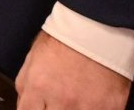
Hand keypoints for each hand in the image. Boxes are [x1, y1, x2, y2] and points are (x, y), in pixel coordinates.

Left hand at [16, 31, 132, 109]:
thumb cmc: (63, 41)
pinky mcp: (109, 108)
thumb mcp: (32, 61)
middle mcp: (62, 101)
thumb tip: (24, 105)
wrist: (95, 31)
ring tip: (74, 99)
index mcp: (38, 88)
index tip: (37, 108)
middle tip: (56, 102)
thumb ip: (25, 88)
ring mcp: (87, 107)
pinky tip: (90, 100)